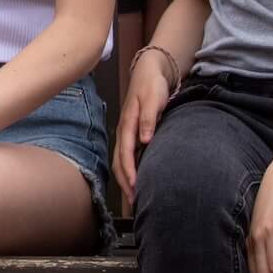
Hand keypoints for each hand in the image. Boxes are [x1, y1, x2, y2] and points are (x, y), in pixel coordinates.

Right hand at [113, 51, 174, 208]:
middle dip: (125, 182)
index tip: (135, 188)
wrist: (149, 70)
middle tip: (135, 202)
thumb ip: (148, 118)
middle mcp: (124, 131)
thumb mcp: (153, 98)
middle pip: (120, 161)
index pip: (127, 153)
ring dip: (125, 179)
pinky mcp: (130, 133)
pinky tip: (136, 179)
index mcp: (128, 124)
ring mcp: (126, 132)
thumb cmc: (152, 84)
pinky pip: (126, 156)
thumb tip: (144, 140)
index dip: (130, 172)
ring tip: (134, 196)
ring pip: (121, 160)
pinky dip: (128, 170)